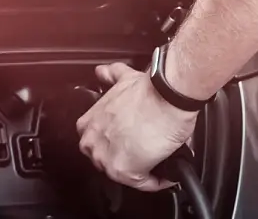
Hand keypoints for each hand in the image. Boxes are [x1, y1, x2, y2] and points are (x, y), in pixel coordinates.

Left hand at [75, 62, 197, 192]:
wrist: (168, 95)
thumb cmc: (150, 89)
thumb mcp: (121, 78)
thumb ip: (109, 77)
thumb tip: (105, 73)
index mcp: (90, 121)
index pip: (97, 141)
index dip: (116, 142)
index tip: (131, 142)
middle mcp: (94, 140)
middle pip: (107, 158)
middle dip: (125, 156)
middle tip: (144, 151)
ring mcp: (106, 157)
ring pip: (122, 172)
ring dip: (140, 169)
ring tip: (156, 163)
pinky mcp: (125, 170)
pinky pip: (142, 184)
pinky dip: (156, 181)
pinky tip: (165, 175)